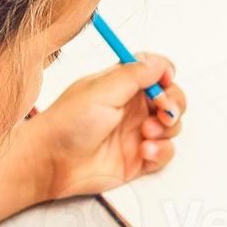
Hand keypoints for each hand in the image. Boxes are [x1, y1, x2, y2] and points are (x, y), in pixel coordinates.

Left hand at [24, 56, 187, 199]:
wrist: (51, 163)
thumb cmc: (67, 123)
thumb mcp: (101, 90)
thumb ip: (134, 74)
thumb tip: (159, 63)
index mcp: (121, 85)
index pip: (154, 71)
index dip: (165, 73)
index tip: (165, 80)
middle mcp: (131, 107)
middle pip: (170, 98)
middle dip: (174, 103)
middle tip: (165, 111)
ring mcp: (136, 133)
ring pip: (171, 126)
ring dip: (167, 128)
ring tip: (147, 133)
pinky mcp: (139, 160)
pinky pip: (165, 153)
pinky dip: (162, 151)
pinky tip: (146, 151)